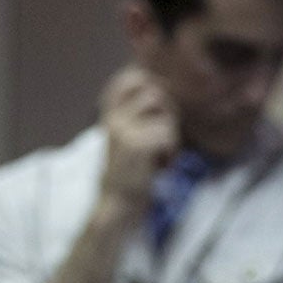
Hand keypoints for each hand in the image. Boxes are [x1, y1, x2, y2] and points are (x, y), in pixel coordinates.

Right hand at [96, 65, 178, 209]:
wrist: (118, 203)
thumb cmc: (130, 171)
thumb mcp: (128, 137)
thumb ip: (139, 114)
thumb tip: (164, 89)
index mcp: (110, 114)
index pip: (128, 79)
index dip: (150, 82)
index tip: (161, 101)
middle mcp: (114, 118)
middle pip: (155, 93)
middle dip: (169, 112)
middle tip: (166, 136)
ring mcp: (123, 130)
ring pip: (165, 115)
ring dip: (172, 136)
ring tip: (162, 154)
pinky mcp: (136, 145)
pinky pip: (168, 135)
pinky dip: (172, 153)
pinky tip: (161, 166)